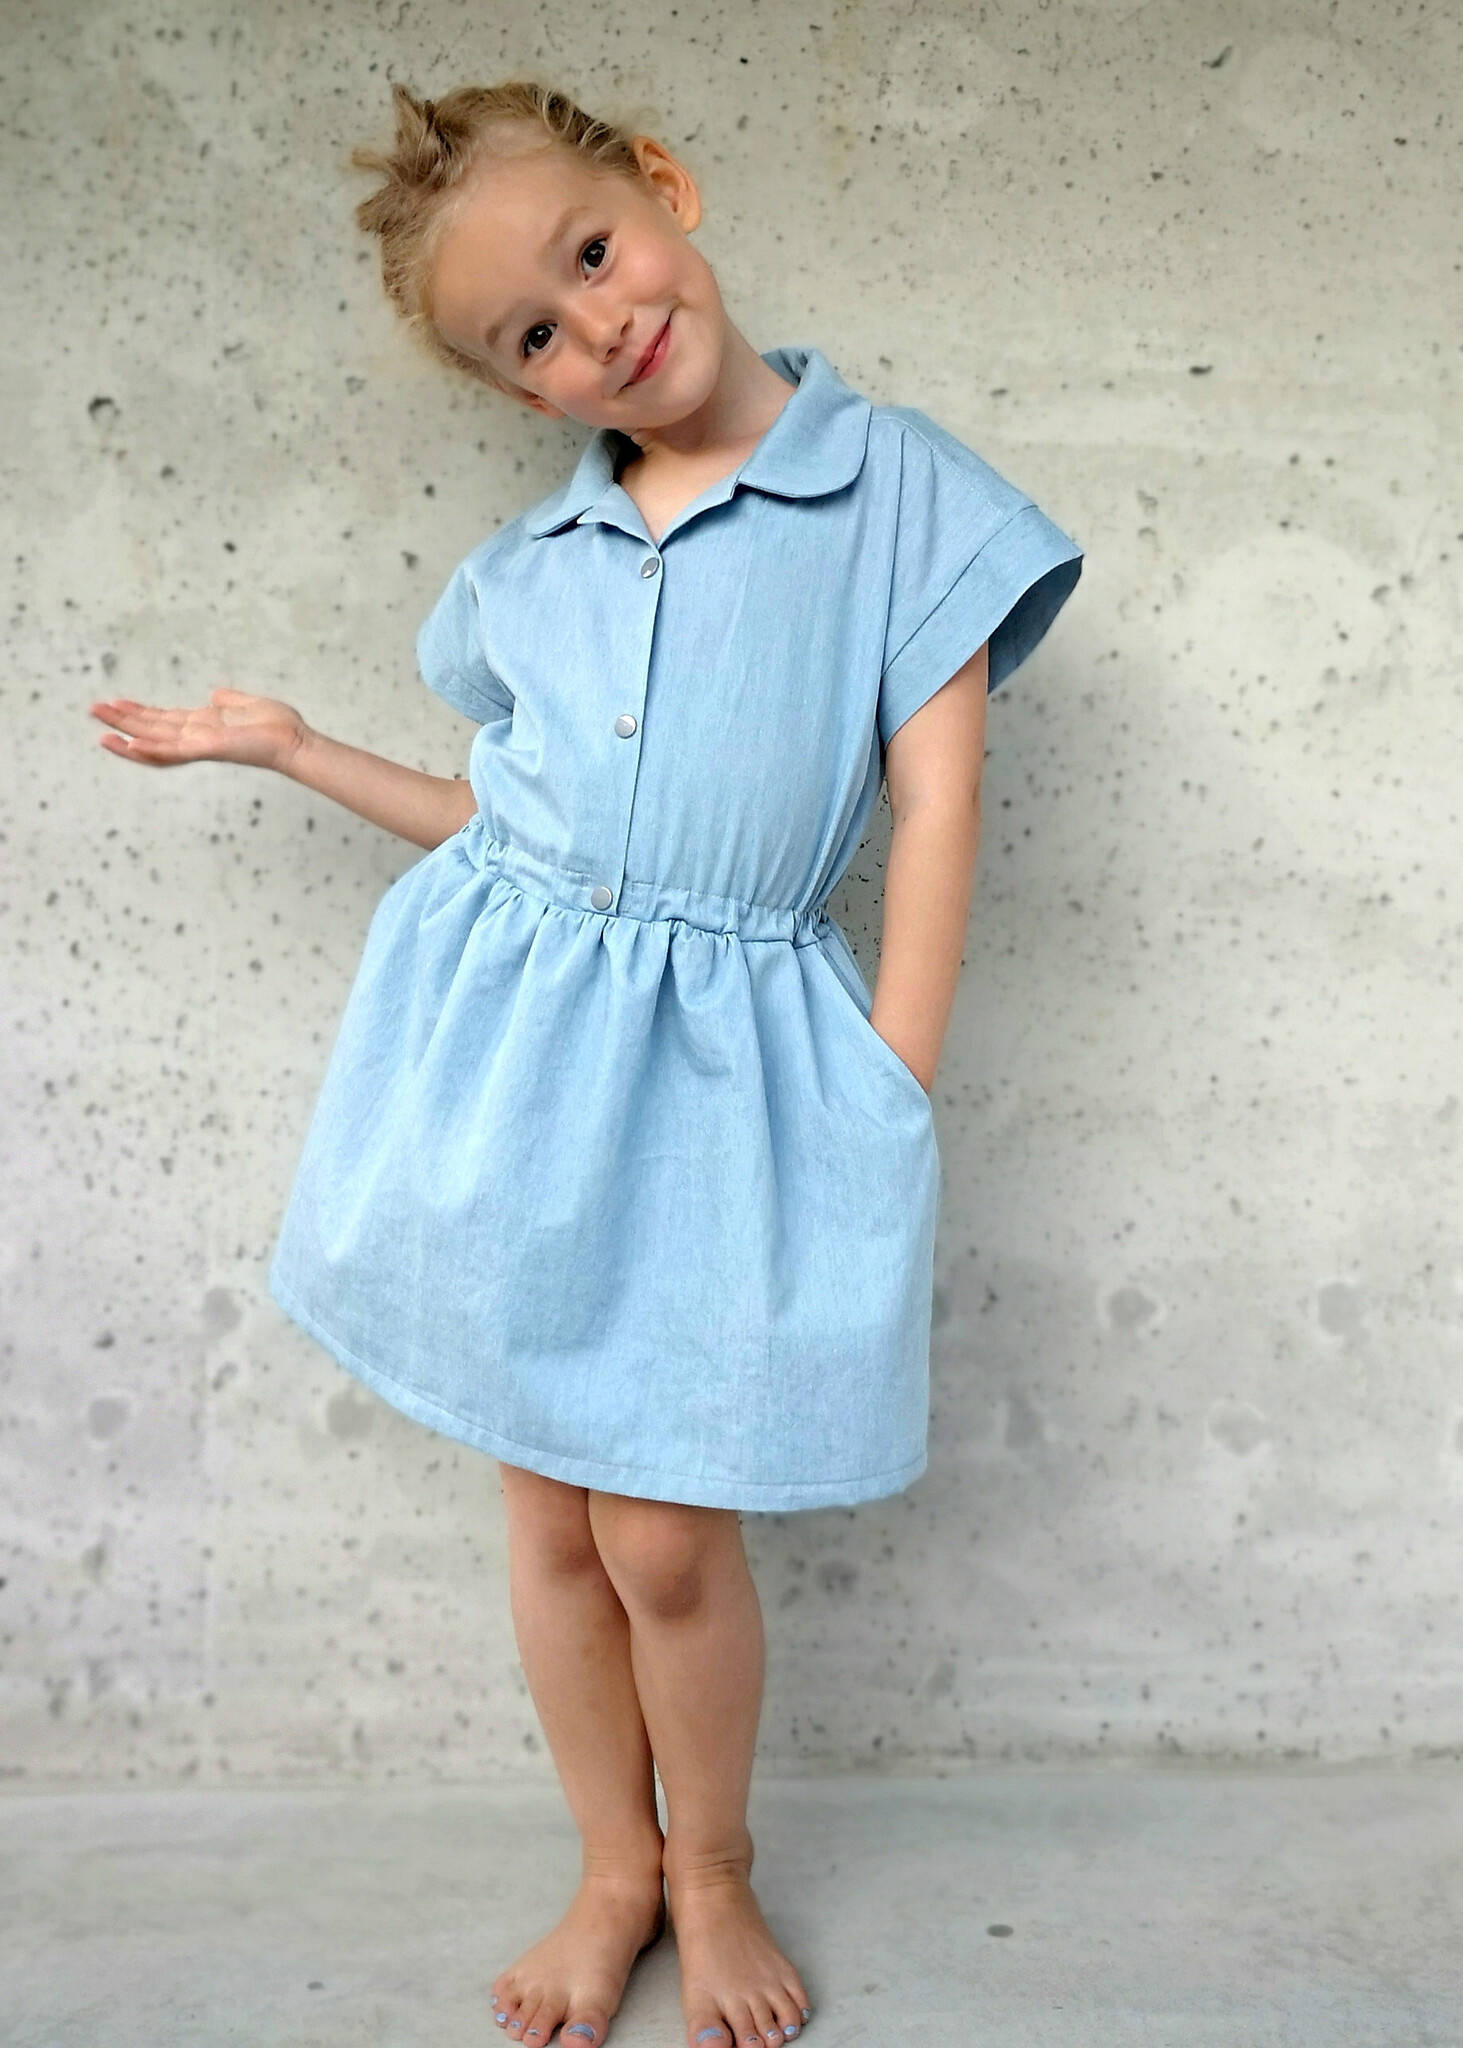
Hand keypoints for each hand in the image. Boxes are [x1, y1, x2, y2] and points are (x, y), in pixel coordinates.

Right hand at [89, 686, 307, 771]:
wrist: (295, 741)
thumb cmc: (278, 726)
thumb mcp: (246, 704)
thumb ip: (228, 700)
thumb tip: (214, 695)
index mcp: (203, 725)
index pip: (163, 720)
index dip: (140, 712)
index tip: (117, 702)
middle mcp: (197, 736)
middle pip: (151, 730)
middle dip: (123, 721)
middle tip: (94, 710)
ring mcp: (199, 745)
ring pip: (155, 743)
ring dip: (127, 737)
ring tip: (100, 730)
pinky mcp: (207, 749)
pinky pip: (173, 752)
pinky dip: (151, 750)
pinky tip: (130, 745)